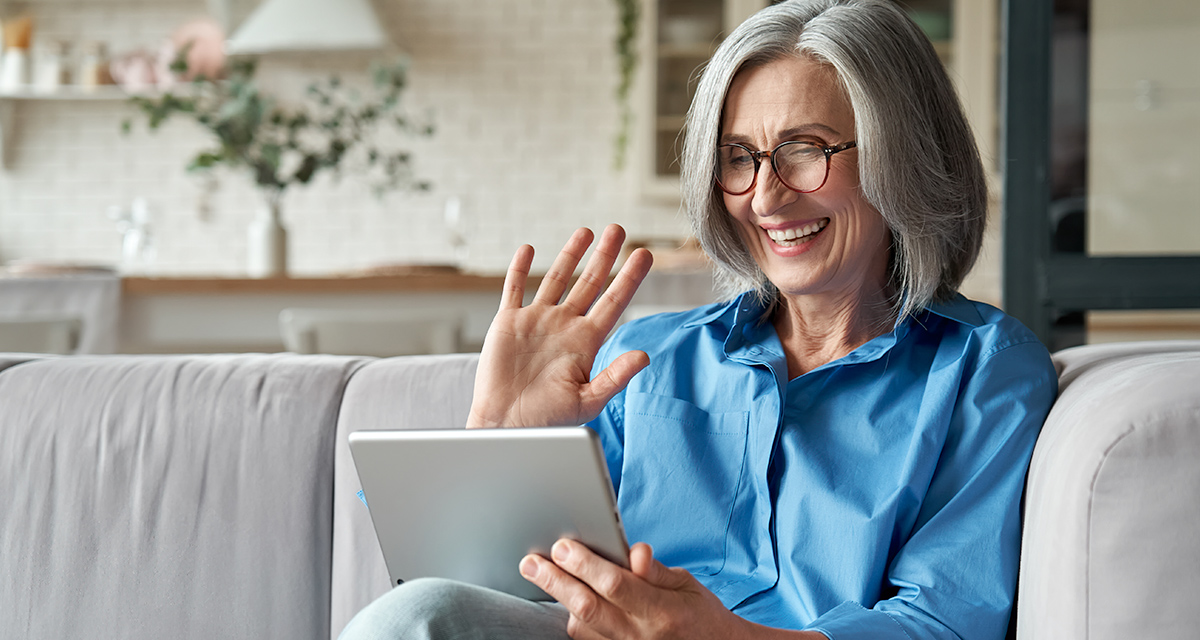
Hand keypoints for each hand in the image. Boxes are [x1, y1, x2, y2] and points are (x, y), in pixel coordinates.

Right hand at [466, 224, 652, 428]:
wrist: (507, 426)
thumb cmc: (548, 420)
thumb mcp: (588, 401)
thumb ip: (615, 376)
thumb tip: (644, 356)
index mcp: (586, 342)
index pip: (614, 301)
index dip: (629, 278)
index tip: (645, 255)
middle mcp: (564, 326)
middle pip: (589, 282)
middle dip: (605, 256)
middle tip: (618, 230)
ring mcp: (537, 321)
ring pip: (556, 279)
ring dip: (570, 255)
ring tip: (585, 231)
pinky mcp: (509, 322)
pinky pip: (514, 289)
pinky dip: (519, 269)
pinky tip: (528, 249)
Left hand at [519, 540, 756, 639]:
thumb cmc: (700, 615)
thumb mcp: (687, 585)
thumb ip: (656, 570)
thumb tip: (635, 552)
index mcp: (662, 611)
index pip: (615, 585)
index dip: (585, 564)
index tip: (562, 545)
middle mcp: (641, 636)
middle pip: (588, 608)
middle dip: (555, 582)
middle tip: (531, 562)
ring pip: (581, 628)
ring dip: (560, 600)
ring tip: (544, 573)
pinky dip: (574, 621)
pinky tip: (567, 601)